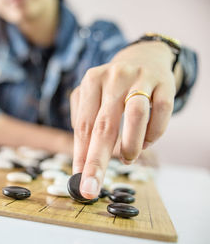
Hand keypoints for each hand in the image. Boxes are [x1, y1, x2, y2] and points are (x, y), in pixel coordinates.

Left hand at [70, 41, 177, 198]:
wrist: (144, 57)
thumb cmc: (113, 88)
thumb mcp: (93, 97)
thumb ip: (86, 125)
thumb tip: (82, 165)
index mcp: (91, 82)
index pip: (83, 126)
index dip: (80, 155)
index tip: (78, 180)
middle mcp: (113, 77)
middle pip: (103, 125)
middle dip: (96, 161)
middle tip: (91, 187)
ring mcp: (140, 78)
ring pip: (136, 116)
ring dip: (130, 145)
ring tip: (127, 159)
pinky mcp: (164, 83)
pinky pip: (162, 112)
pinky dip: (154, 133)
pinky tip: (146, 142)